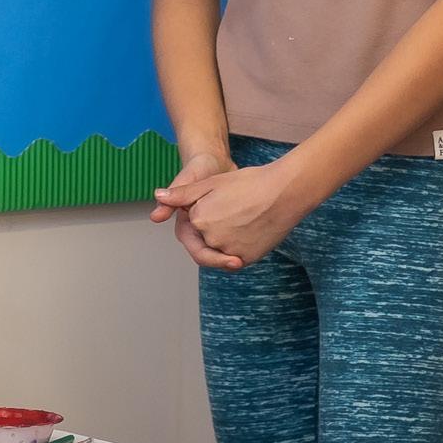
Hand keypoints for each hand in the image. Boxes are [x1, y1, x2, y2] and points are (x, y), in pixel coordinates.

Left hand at [154, 160, 303, 267]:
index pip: (191, 221)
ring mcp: (230, 252)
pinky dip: (235, 247)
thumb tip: (158, 196)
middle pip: (203, 237)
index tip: (220, 199)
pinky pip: (233, 258)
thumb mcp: (210, 183)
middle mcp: (212, 239)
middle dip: (212, 224)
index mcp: (199, 220)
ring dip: (223, 237)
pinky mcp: (247, 259)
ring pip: (218, 249)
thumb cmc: (248, 182)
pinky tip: (247, 228)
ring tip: (241, 215)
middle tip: (233, 208)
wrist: (284, 192)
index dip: (203, 208)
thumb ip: (182, 194)